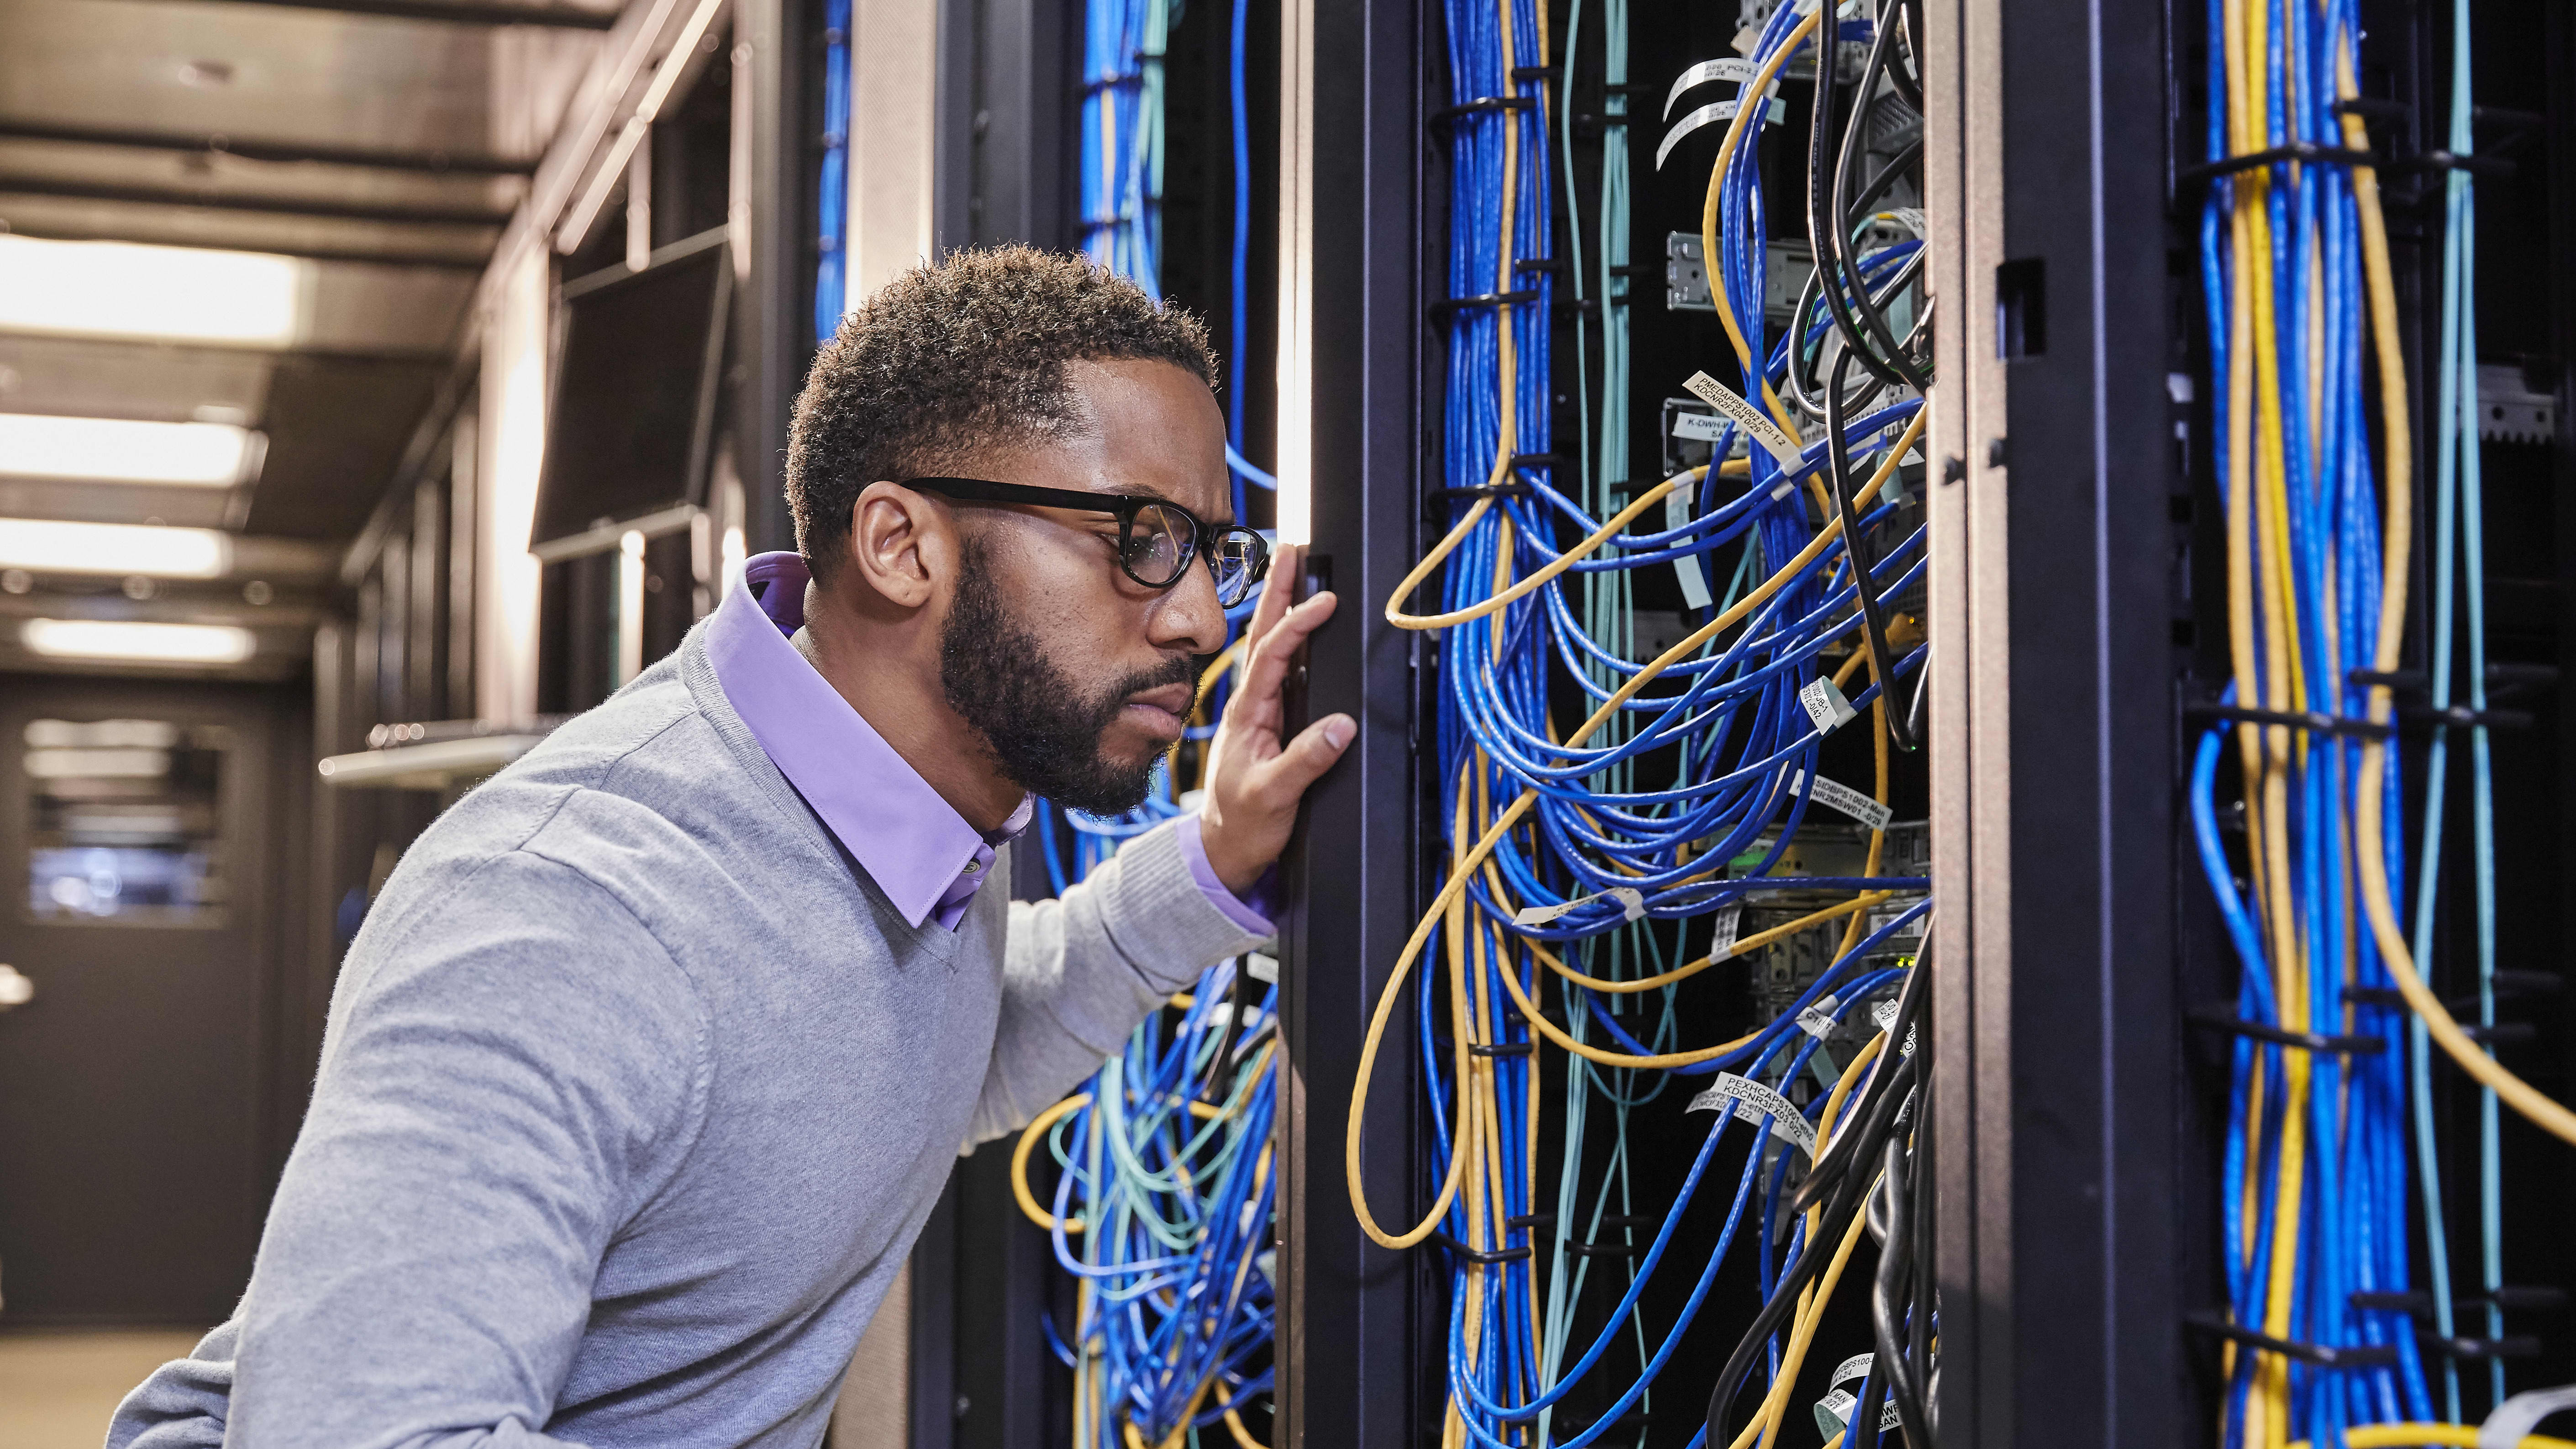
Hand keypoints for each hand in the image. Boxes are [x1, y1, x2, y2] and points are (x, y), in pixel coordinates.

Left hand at [1196, 543, 1354, 895]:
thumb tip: (1342, 726)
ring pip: (1273, 647)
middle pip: (1265, 635)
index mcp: (1249, 713)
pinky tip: (1305, 621)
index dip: (1298, 625)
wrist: (1226, 848)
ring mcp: (1262, 709)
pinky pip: (1284, 669)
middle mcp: (1253, 703)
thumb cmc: (1245, 822)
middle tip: (1294, 547)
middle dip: (1279, 589)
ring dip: (1283, 605)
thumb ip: (1305, 761)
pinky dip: (1292, 638)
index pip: (1272, 656)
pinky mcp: (1274, 719)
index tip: (1325, 601)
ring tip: (1299, 567)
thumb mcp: (1275, 796)